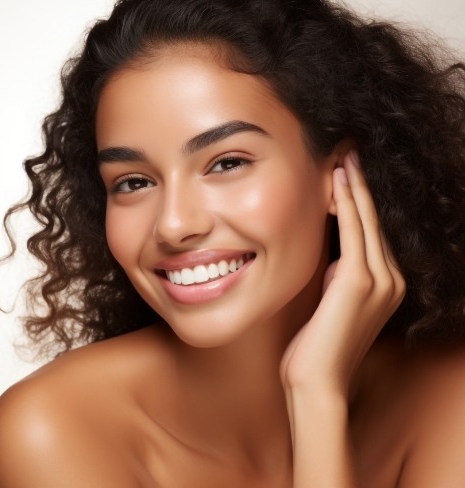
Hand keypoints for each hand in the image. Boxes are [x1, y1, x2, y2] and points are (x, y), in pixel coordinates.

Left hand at [280, 150, 405, 396]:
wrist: (316, 381)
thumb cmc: (316, 347)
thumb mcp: (331, 305)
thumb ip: (338, 279)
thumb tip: (333, 257)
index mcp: (384, 286)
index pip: (370, 234)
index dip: (359, 202)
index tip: (347, 174)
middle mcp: (389, 280)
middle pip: (373, 221)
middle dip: (360, 186)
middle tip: (349, 153)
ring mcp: (379, 280)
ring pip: (366, 221)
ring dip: (354, 187)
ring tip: (345, 157)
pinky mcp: (359, 280)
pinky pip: (353, 231)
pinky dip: (347, 203)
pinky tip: (337, 181)